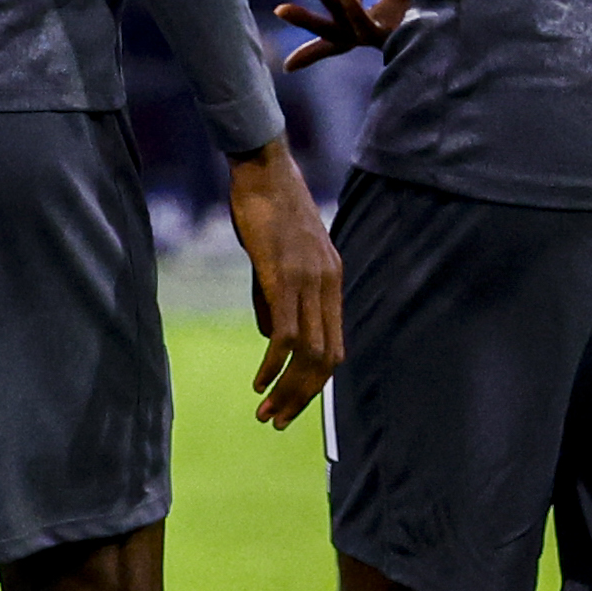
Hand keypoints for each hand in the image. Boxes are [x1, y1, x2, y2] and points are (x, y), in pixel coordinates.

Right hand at [222, 138, 341, 428]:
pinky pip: (285, 333)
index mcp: (330, 281)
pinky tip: (258, 381)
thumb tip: (273, 340)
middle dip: (303, 397)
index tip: (289, 405)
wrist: (261, 169)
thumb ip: (276, 299)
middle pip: (327, 358)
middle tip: (277, 421)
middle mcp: (327, 284)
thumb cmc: (262, 208)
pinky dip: (274, 365)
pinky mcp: (282, 276)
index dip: (314, 383)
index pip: (333, 346)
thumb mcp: (275, 258)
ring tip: (266, 410)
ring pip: (309, 352)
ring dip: (288, 389)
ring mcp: (308, 281)